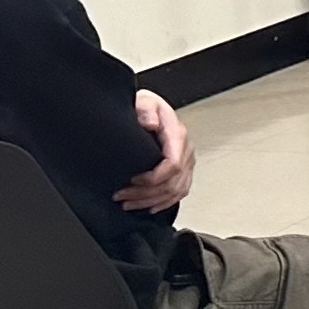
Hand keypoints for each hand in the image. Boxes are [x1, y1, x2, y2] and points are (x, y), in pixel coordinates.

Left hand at [117, 89, 193, 212]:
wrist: (151, 109)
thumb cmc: (145, 107)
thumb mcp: (144, 101)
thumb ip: (147, 111)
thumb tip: (151, 123)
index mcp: (177, 135)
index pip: (173, 164)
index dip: (153, 178)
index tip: (131, 180)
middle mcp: (185, 150)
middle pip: (173, 183)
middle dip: (145, 194)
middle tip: (121, 196)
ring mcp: (187, 161)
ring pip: (176, 191)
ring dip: (151, 201)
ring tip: (128, 204)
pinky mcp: (184, 170)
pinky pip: (180, 192)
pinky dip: (165, 203)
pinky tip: (150, 207)